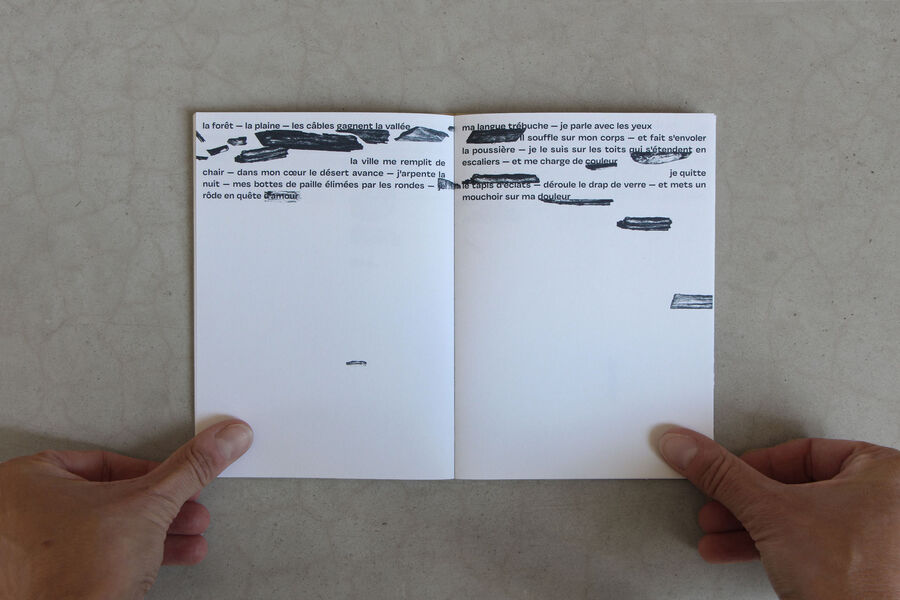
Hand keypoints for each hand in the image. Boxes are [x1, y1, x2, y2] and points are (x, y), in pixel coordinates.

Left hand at [0, 419, 252, 599]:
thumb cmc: (79, 572)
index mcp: (27, 481)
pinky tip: (161, 560)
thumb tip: (222, 440)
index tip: (175, 482)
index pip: (105, 462)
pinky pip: (95, 558)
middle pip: (109, 496)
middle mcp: (17, 514)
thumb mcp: (151, 503)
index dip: (152, 474)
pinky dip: (131, 557)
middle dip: (159, 508)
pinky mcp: (44, 584)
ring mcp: (26, 553)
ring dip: (154, 533)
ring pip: (105, 530)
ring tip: (185, 538)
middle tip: (186, 509)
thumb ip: (191, 468)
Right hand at [658, 427, 899, 598]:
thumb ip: (722, 475)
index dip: (755, 464)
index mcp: (882, 471)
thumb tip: (688, 447)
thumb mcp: (768, 511)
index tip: (726, 471)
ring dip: (748, 526)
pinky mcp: (857, 566)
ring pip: (796, 518)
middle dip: (744, 502)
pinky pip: (806, 543)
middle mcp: (884, 501)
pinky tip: (735, 550)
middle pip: (795, 486)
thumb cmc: (851, 579)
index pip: (802, 451)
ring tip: (717, 532)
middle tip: (715, 503)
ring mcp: (873, 537)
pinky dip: (769, 546)